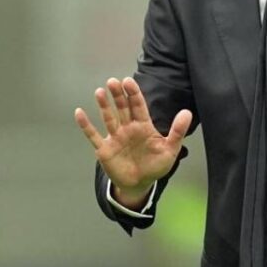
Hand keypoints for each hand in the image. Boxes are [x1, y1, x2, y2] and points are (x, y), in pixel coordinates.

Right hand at [74, 77, 191, 208]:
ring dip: (103, 105)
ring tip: (100, 92)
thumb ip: (177, 131)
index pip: (138, 105)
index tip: (128, 81)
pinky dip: (85, 125)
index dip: (133, 93)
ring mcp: (115, 137)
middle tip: (113, 81)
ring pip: (108, 118)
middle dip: (118, 95)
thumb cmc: (155, 166)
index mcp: (143, 126)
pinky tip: (79, 113)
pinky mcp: (105, 149)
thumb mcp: (170, 149)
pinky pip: (93, 135)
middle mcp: (128, 128)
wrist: (141, 185)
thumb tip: (187, 112)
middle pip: (122, 108)